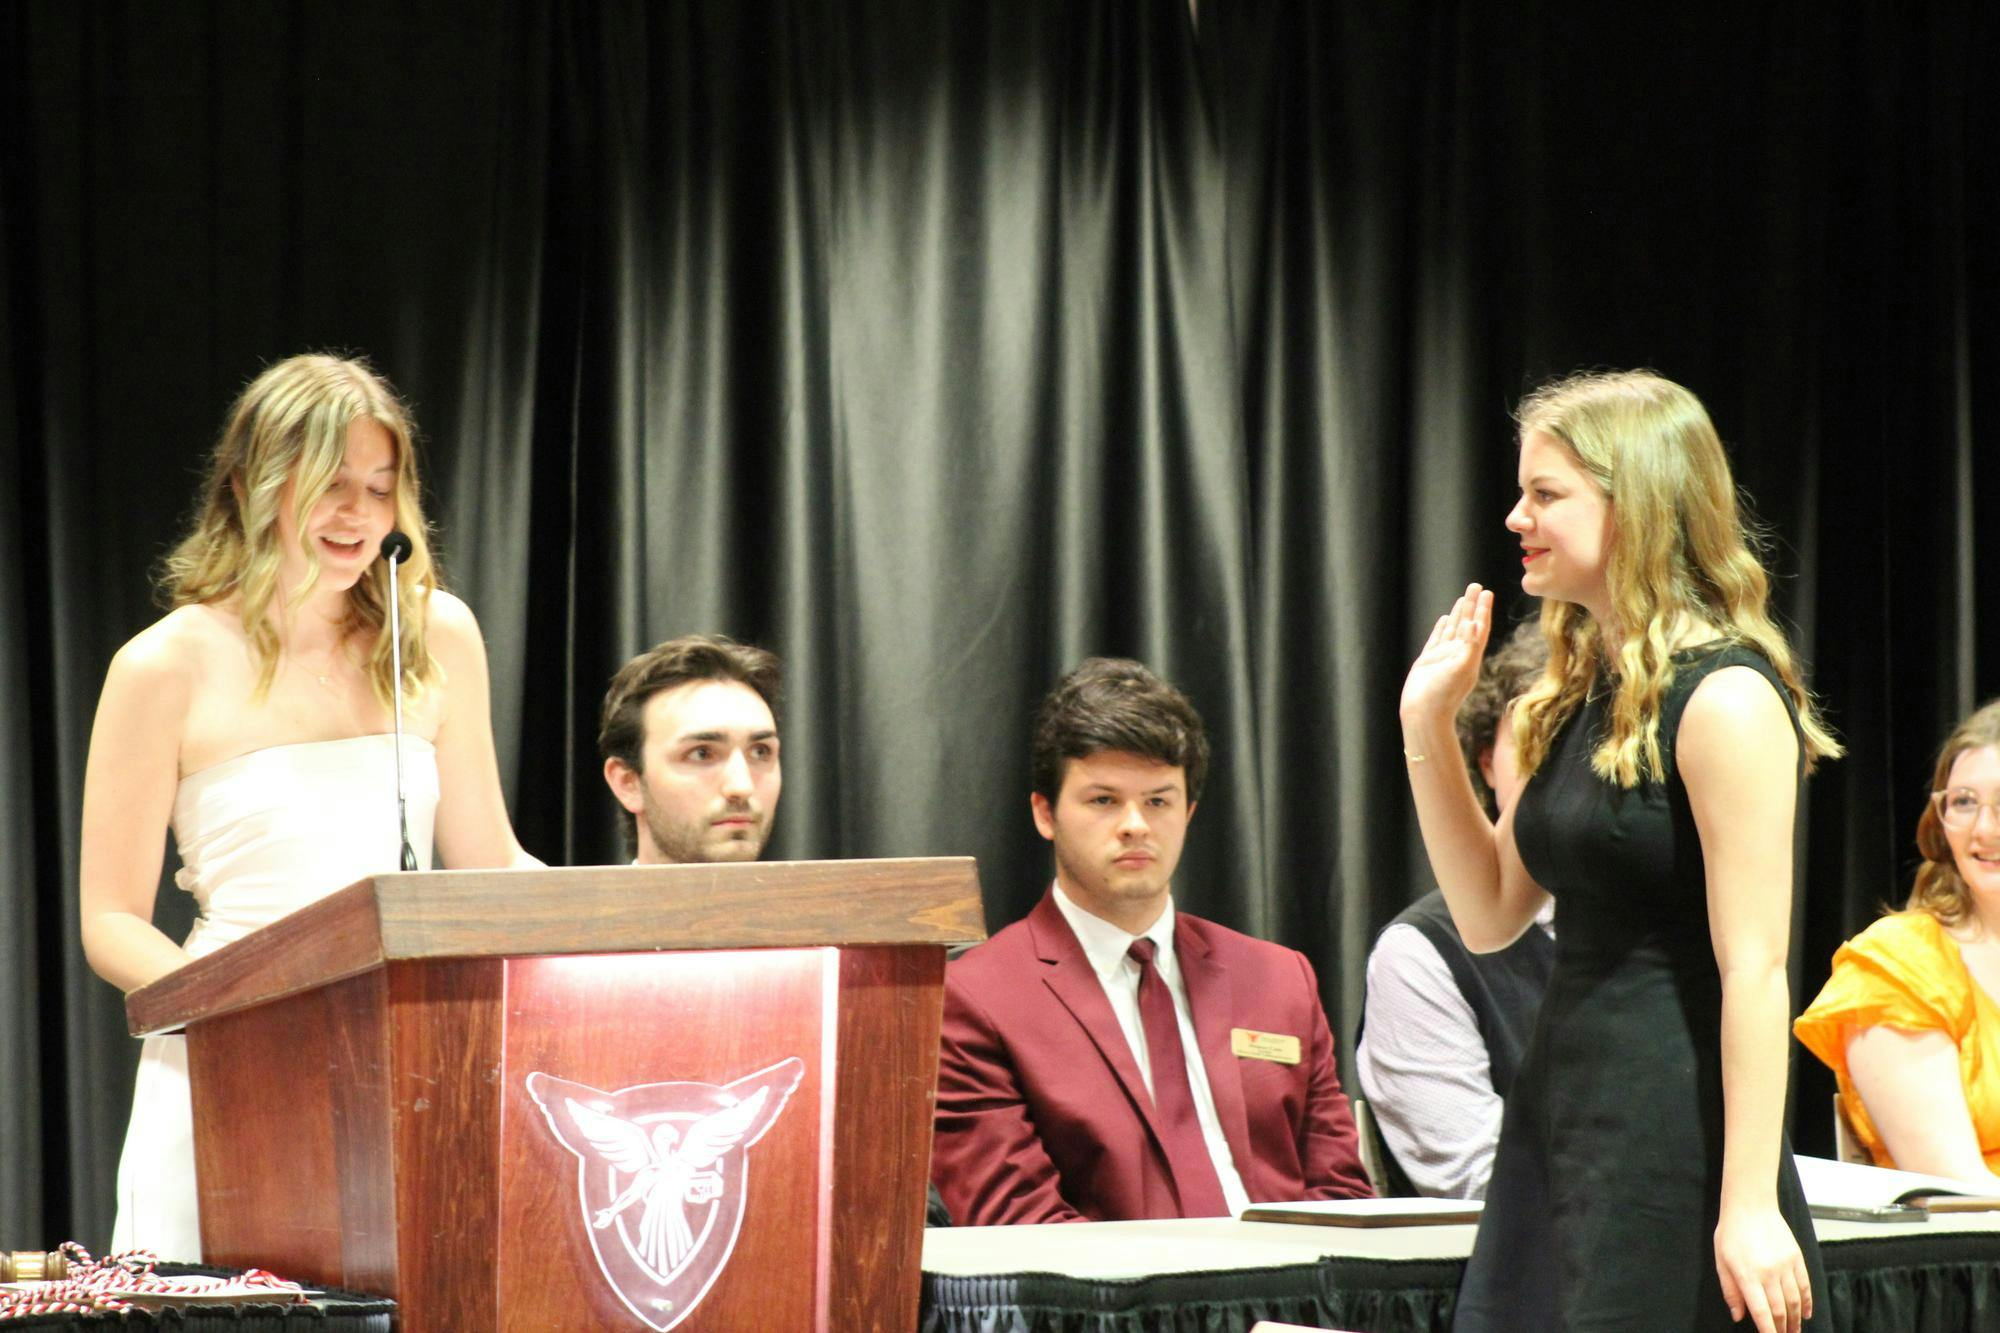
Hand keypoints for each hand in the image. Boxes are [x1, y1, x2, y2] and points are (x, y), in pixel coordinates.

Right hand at [1399, 584, 1493, 724]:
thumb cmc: (1443, 694)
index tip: (1486, 593)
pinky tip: (1444, 619)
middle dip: (1472, 605)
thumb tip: (1474, 624)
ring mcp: (1443, 657)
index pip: (1479, 627)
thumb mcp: (1461, 669)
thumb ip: (1469, 646)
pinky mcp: (1428, 661)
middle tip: (1476, 585)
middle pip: (1467, 623)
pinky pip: (1437, 639)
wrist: (1423, 713)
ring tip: (1463, 597)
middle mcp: (1459, 654)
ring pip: (1452, 629)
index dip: (1483, 610)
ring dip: (1458, 613)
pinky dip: (1442, 628)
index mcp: (1470, 656)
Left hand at [1714, 1204, 1810, 1332]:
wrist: (1751, 1206)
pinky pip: (1805, 1285)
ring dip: (1796, 1319)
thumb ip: (1730, 1291)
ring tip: (1794, 1331)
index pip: (1761, 1311)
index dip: (1767, 1330)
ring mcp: (1785, 1265)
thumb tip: (1738, 1316)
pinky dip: (1807, 1302)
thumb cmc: (1732, 1232)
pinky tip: (1806, 1313)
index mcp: (1748, 1275)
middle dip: (1782, 1328)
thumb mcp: (1721, 1261)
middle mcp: (1769, 1273)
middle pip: (1780, 1309)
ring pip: (1795, 1300)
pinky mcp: (1797, 1258)